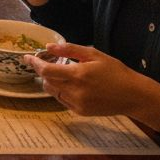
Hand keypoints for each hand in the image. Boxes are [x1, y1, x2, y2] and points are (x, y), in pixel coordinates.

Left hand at [23, 41, 159, 130]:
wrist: (132, 95)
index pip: (46, 71)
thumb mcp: (94, 55)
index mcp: (78, 75)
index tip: (27, 58)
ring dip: (51, 82)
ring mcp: (77, 104)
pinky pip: (62, 100)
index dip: (34, 64)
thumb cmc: (115, 71)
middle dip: (43, 72)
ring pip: (52, 92)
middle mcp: (75, 91)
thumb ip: (70, 50)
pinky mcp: (80, 112)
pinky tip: (71, 84)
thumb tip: (49, 47)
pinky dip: (60, 91)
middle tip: (47, 62)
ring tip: (61, 73)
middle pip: (46, 82)